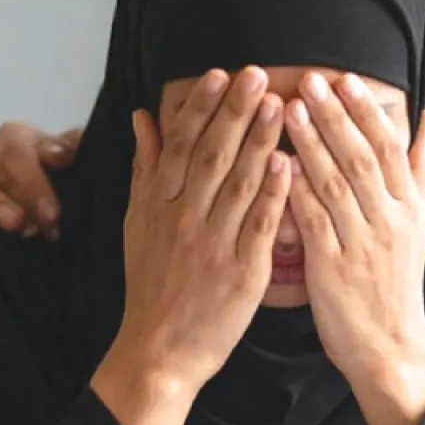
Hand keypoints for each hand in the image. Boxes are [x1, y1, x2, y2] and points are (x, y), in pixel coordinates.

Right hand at [0, 122, 82, 238]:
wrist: (53, 214)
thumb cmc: (65, 181)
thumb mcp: (77, 164)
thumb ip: (74, 150)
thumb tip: (60, 153)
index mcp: (14, 138)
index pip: (15, 146)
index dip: (35, 177)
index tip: (54, 210)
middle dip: (22, 194)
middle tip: (47, 221)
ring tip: (16, 225)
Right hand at [98, 67, 291, 396]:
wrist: (160, 350)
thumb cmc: (151, 285)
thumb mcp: (136, 224)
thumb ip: (144, 168)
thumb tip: (143, 116)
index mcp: (157, 205)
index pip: (180, 145)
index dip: (200, 108)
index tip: (219, 74)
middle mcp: (183, 220)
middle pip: (210, 156)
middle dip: (234, 112)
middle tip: (255, 74)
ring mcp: (213, 245)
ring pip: (238, 184)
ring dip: (260, 142)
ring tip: (280, 105)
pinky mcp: (241, 272)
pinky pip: (259, 225)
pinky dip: (273, 192)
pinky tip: (288, 162)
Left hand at [285, 71, 424, 424]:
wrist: (389, 345)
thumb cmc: (396, 281)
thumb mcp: (419, 223)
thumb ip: (418, 168)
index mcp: (409, 206)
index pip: (389, 147)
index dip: (365, 111)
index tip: (343, 79)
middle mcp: (390, 220)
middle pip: (362, 157)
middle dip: (335, 116)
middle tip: (311, 80)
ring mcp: (362, 243)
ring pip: (336, 184)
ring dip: (311, 144)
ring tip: (289, 109)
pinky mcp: (334, 267)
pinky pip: (313, 221)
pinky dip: (296, 190)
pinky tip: (276, 165)